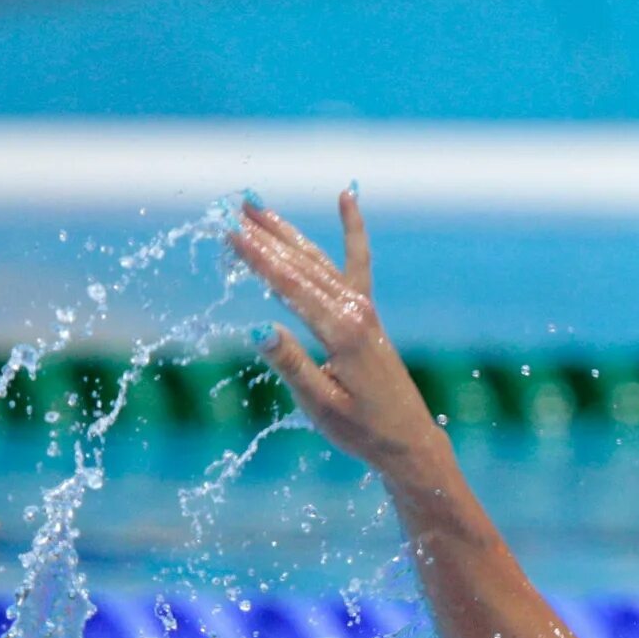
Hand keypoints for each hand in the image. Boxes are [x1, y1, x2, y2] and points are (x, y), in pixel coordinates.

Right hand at [234, 190, 448, 481]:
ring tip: (257, 207)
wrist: (409, 440)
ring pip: (321, 261)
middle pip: (303, 266)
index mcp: (341, 333)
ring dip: (289, 233)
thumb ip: (291, 365)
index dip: (258, 260)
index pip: (290, 287)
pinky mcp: (367, 314)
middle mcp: (355, 312)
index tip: (229, 234)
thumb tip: (258, 329)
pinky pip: (357, 263)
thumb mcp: (319, 405)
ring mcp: (364, 309)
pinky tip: (347, 197)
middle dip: (267, 237)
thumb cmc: (362, 429)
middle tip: (233, 208)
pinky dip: (353, 231)